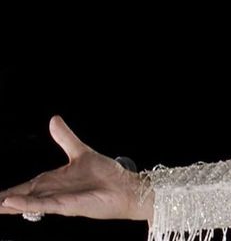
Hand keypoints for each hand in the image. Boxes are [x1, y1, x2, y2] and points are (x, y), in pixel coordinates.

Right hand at [0, 116, 151, 221]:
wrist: (124, 187)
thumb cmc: (105, 175)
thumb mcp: (80, 151)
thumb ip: (65, 138)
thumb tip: (53, 120)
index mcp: (53, 182)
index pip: (24, 187)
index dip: (7, 191)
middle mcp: (52, 193)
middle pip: (21, 198)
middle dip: (3, 201)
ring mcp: (58, 200)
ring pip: (27, 204)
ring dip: (9, 205)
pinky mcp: (67, 205)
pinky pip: (43, 205)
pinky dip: (26, 204)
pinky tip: (11, 204)